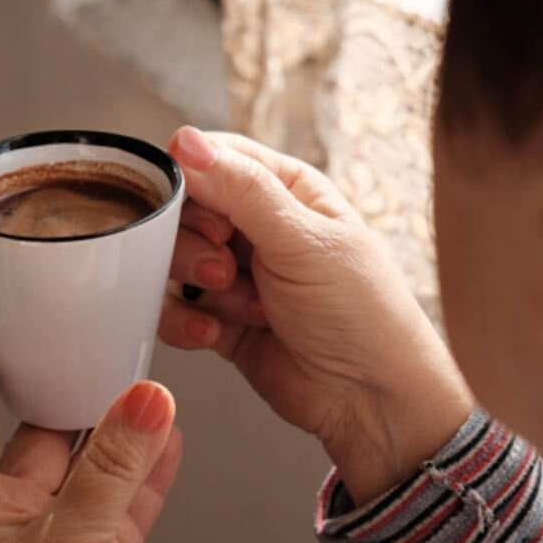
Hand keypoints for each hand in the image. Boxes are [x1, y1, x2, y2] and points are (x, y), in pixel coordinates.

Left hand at [0, 313, 181, 542]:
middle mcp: (13, 521)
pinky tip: (167, 443)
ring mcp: (60, 540)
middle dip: (72, 393)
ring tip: (149, 394)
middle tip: (100, 350)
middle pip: (41, 435)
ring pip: (93, 469)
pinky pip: (127, 504)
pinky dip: (150, 473)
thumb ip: (110, 473)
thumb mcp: (67, 541)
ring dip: (124, 432)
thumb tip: (145, 403)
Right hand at [159, 127, 472, 503]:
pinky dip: (188, 323)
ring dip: (197, 286)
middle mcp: (256, 226)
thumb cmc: (361, 313)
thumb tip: (187, 141)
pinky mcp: (219, 319)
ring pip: (171, 261)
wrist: (370, 400)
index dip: (192, 181)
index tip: (200, 213)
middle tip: (223, 268)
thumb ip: (241, 190)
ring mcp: (235, 274)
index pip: (213, 158)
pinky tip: (219, 335)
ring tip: (241, 304)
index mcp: (284, 190)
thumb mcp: (303, 240)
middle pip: (183, 210)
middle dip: (192, 243)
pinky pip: (174, 308)